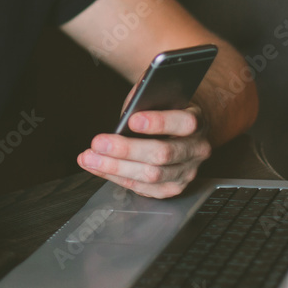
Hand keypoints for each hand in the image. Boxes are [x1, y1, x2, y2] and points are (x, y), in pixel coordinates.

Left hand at [77, 102, 211, 198]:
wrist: (180, 130)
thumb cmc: (163, 110)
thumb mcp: (157, 98)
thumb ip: (143, 102)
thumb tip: (124, 117)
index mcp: (196, 121)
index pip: (184, 123)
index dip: (158, 122)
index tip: (131, 120)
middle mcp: (196, 149)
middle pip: (162, 154)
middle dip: (126, 150)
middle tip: (98, 143)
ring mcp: (187, 172)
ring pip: (151, 175)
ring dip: (115, 168)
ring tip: (90, 158)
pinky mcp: (173, 188)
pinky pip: (143, 188)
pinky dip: (117, 178)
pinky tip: (98, 167)